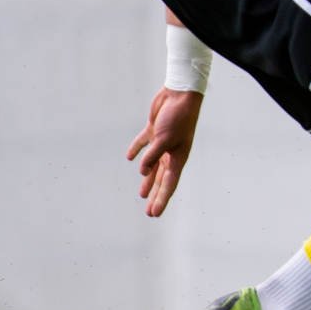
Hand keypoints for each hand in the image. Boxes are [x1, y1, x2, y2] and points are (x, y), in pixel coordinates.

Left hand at [127, 87, 202, 217]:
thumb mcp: (165, 139)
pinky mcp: (155, 131)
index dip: (161, 200)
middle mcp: (171, 153)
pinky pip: (144, 145)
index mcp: (178, 157)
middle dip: (155, 196)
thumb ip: (152, 156)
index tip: (154, 214)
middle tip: (150, 212)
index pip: (169, 184)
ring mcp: (162, 143)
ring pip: (153, 167)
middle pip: (161, 180)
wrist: (180, 94)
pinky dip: (137, 151)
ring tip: (141, 193)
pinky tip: (130, 158)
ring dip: (147, 180)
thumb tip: (142, 171)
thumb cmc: (178, 117)